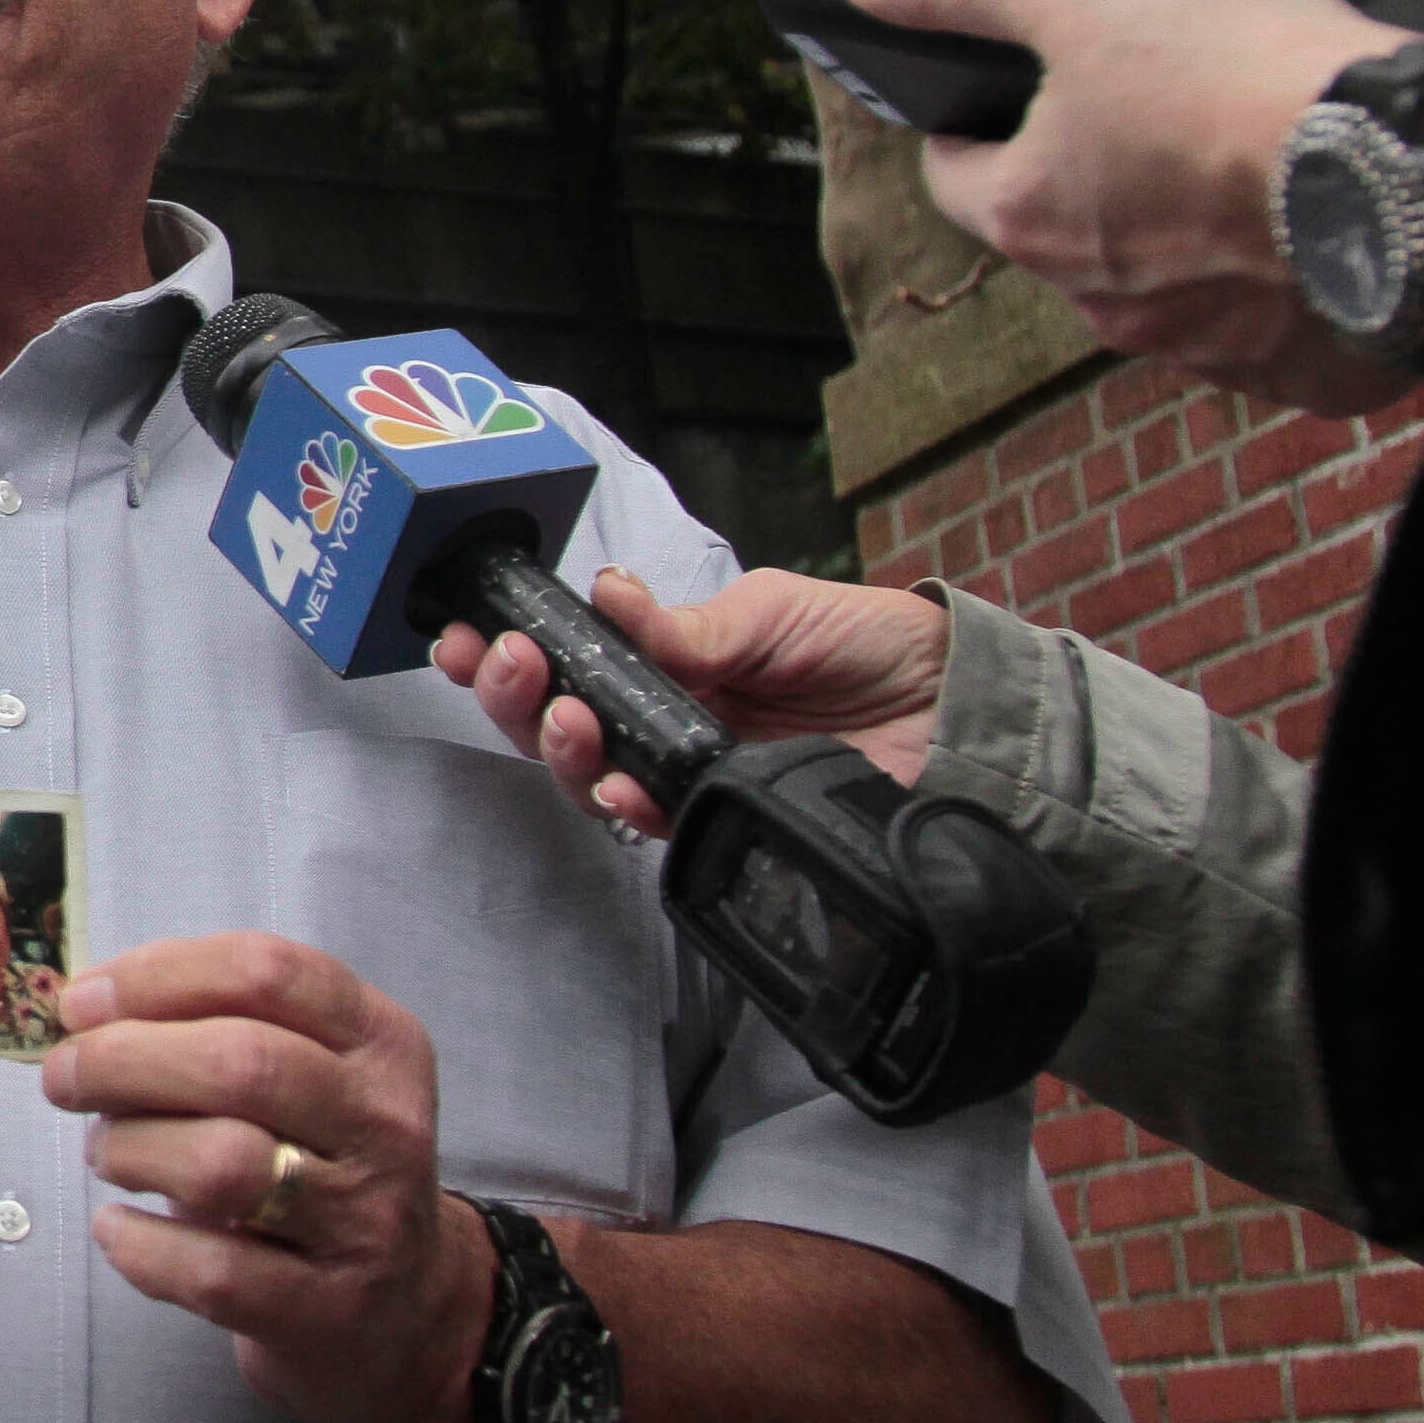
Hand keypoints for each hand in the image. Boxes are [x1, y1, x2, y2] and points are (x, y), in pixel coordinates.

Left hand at [43, 933, 483, 1422]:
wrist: (405, 1311)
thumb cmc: (320, 1168)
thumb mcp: (307, 1077)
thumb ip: (217, 1028)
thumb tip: (86, 1010)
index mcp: (380, 1042)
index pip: (268, 973)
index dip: (157, 976)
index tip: (84, 1000)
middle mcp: (383, 1125)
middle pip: (241, 1062)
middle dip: (124, 1058)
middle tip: (65, 1075)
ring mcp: (362, 1222)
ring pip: (224, 1162)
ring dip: (132, 1149)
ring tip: (106, 1153)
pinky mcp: (325, 1310)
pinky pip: (211, 1270)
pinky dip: (139, 1246)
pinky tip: (118, 1231)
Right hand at [433, 568, 951, 839]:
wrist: (951, 707)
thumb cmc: (866, 641)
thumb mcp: (772, 609)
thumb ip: (689, 624)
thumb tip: (608, 598)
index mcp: (666, 656)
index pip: (568, 657)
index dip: (512, 651)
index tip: (472, 634)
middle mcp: (663, 716)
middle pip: (557, 719)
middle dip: (517, 697)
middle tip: (512, 666)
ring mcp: (689, 772)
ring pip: (590, 774)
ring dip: (560, 748)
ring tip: (569, 720)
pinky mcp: (725, 821)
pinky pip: (655, 824)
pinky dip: (625, 805)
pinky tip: (615, 785)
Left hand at [831, 0, 1418, 414]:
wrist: (1416, 168)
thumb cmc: (1239, 70)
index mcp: (1029, 218)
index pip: (957, 170)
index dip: (975, 116)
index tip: (1010, 80)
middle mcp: (1100, 306)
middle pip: (1064, 227)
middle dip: (1092, 166)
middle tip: (1157, 96)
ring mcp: (1202, 349)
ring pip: (1166, 280)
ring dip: (1187, 225)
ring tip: (1248, 148)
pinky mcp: (1299, 372)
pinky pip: (1270, 321)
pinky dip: (1280, 274)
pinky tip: (1319, 215)